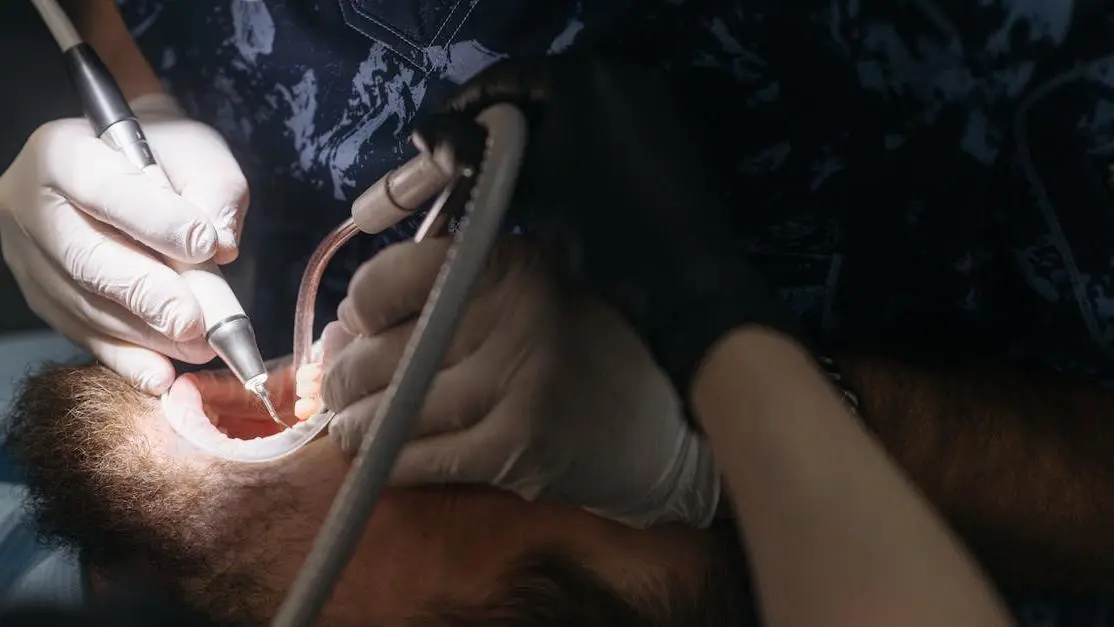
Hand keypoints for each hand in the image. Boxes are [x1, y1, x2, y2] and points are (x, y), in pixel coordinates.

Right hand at [0, 93, 249, 393]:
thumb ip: (215, 189)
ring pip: (86, 304)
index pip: (106, 190)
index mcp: (63, 152)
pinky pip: (83, 333)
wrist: (127, 166)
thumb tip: (221, 247)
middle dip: (148, 294)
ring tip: (198, 345)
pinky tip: (161, 373)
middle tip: (194, 321)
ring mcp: (30, 256)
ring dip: (147, 333)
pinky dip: (126, 357)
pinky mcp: (43, 298)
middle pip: (86, 258)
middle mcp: (32, 205)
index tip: (205, 246)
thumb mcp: (198, 150)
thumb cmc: (165, 155)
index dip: (156, 221)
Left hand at [319, 237, 719, 528]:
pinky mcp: (515, 447)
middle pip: (386, 352)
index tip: (362, 325)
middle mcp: (512, 316)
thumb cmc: (583, 354)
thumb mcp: (531, 295)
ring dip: (359, 425)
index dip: (362, 307)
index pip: (393, 278)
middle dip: (348, 377)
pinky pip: (423, 458)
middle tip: (340, 390)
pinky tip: (380, 459)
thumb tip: (344, 326)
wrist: (660, 429)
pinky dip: (390, 462)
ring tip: (351, 426)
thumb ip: (449, 297)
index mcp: (511, 266)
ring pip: (396, 411)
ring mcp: (514, 384)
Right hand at [426, 56, 805, 400]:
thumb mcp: (527, 185)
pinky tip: (552, 184)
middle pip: (540, 93)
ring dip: (534, 141)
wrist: (682, 285)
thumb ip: (472, 151)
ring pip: (571, 115)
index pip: (505, 78)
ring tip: (501, 179)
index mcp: (588, 76)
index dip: (464, 109)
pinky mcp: (670, 137)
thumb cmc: (600, 230)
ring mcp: (653, 105)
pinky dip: (572, 151)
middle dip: (499, 127)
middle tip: (465, 164)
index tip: (436, 142)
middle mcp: (625, 76)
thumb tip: (423, 130)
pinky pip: (604, 133)